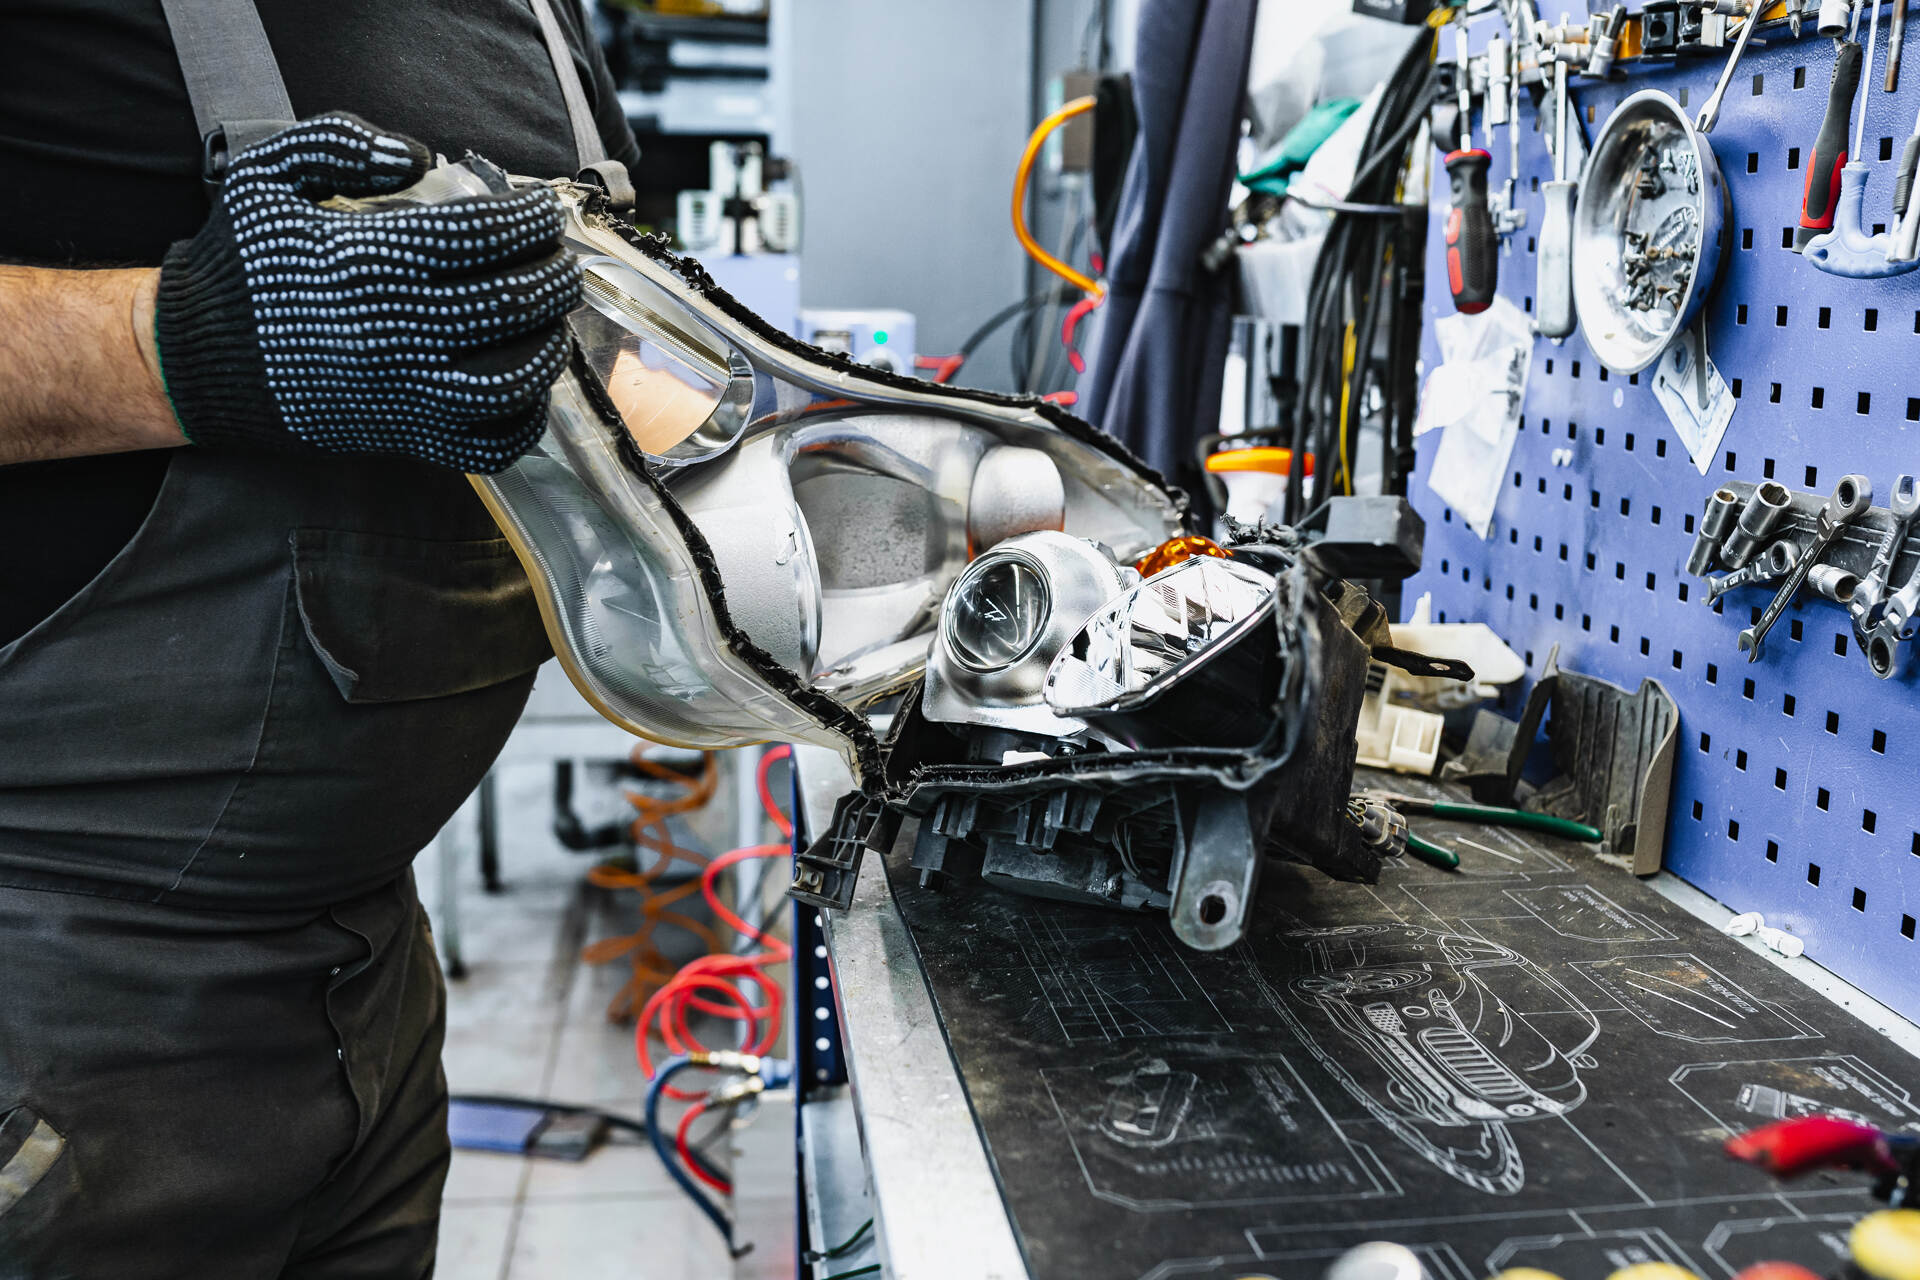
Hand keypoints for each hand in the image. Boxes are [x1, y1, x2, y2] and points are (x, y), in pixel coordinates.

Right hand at [154, 113, 580, 473]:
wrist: (197, 360)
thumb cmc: (242, 266)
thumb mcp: (266, 178)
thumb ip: (339, 144)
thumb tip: (421, 156)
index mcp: (367, 263)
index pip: (484, 235)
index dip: (530, 220)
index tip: (545, 213)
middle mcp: (394, 332)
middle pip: (513, 303)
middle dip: (554, 277)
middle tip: (561, 263)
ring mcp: (405, 394)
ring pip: (514, 378)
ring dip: (550, 344)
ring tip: (553, 319)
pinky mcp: (406, 439)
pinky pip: (492, 444)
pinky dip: (526, 418)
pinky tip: (528, 385)